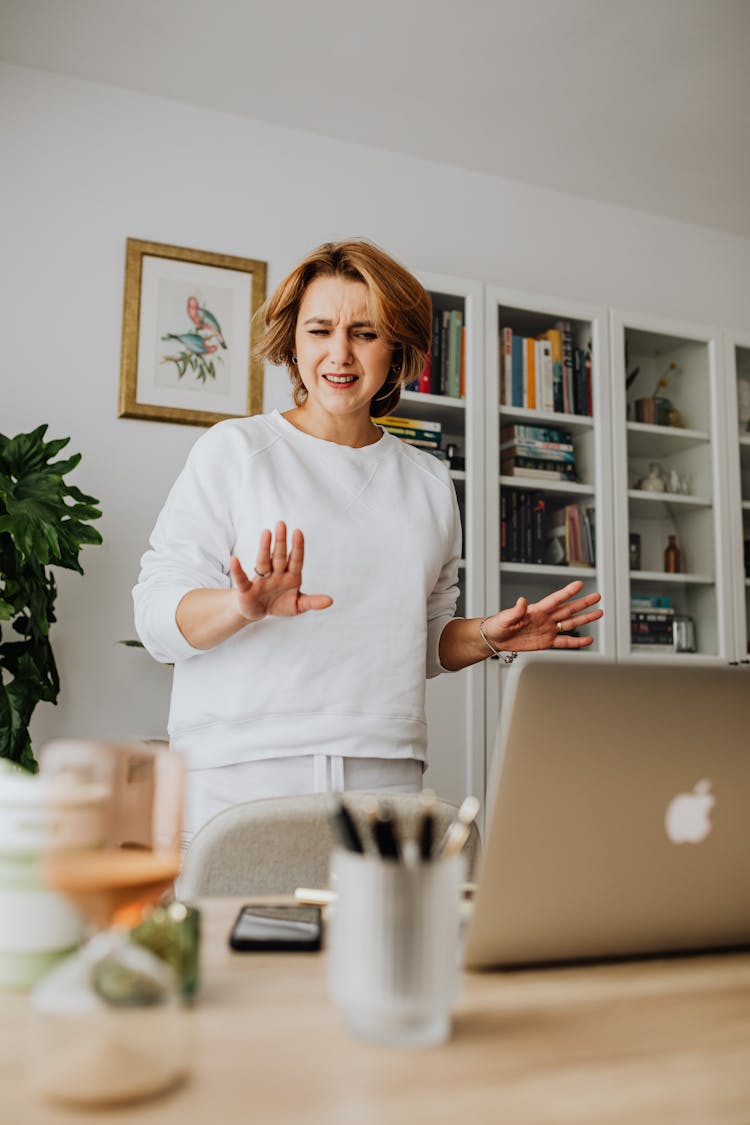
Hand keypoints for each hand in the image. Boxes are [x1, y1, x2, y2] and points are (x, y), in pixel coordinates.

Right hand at [230, 521, 332, 621]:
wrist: (258, 611)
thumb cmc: (279, 604)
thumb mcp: (298, 605)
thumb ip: (312, 602)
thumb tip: (330, 601)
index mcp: (290, 576)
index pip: (295, 560)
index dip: (297, 547)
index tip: (298, 532)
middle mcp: (275, 574)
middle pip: (279, 556)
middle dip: (280, 541)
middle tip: (281, 523)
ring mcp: (261, 580)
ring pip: (263, 562)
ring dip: (265, 548)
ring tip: (266, 532)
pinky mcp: (246, 589)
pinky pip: (241, 579)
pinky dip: (238, 570)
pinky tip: (235, 560)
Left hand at [483, 580, 602, 651]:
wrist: (496, 638)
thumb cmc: (498, 624)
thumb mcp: (505, 617)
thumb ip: (516, 610)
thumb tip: (522, 601)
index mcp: (537, 610)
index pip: (555, 599)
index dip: (567, 592)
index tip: (579, 584)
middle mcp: (545, 618)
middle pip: (568, 609)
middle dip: (583, 603)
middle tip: (597, 596)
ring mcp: (548, 629)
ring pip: (570, 623)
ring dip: (585, 619)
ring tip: (599, 613)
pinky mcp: (547, 642)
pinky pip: (565, 641)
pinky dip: (577, 642)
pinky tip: (588, 640)